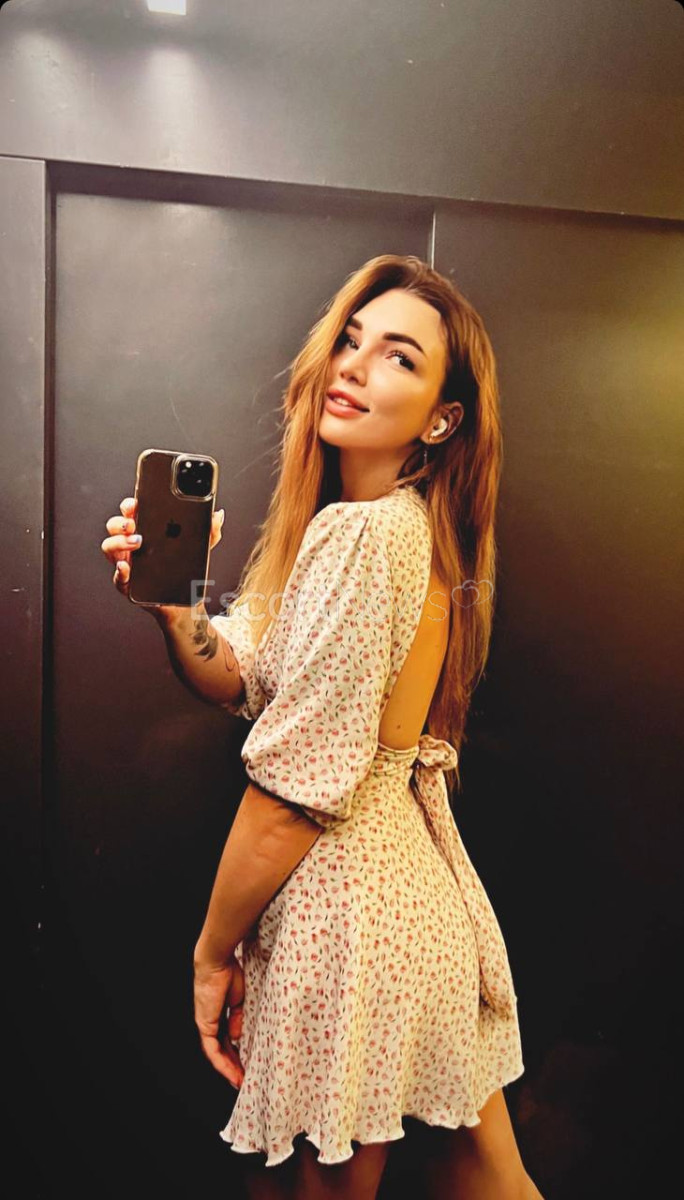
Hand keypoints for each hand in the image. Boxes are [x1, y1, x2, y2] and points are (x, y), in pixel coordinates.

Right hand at [101, 496, 224, 602]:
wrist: (185, 601)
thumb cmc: (186, 570)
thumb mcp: (201, 548)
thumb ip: (210, 531)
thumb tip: (217, 515)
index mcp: (145, 530)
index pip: (131, 512)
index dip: (130, 505)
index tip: (135, 503)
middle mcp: (131, 544)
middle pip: (114, 526)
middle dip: (120, 521)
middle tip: (132, 523)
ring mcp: (127, 562)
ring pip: (110, 547)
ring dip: (119, 542)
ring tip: (137, 542)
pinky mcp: (127, 583)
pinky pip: (117, 576)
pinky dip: (120, 571)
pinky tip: (127, 567)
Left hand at [193, 952, 245, 1089]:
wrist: (217, 961)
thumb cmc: (229, 973)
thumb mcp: (239, 1000)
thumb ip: (237, 1018)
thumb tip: (236, 1037)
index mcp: (220, 1013)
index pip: (227, 1038)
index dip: (236, 1052)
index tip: (247, 1063)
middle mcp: (211, 1021)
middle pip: (222, 1049)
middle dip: (233, 1065)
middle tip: (244, 1079)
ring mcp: (206, 1024)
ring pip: (216, 1053)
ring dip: (228, 1069)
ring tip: (239, 1081)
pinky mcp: (205, 1025)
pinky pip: (212, 1050)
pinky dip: (221, 1063)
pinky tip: (231, 1072)